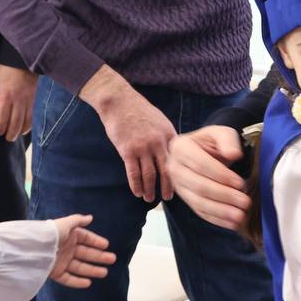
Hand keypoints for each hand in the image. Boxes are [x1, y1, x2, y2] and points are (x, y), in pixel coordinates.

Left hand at [0, 64, 36, 141]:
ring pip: (26, 121)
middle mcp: (17, 100)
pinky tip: (26, 128)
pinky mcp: (35, 99)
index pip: (1, 118)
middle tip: (7, 138)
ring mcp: (28, 100)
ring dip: (20, 131)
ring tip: (16, 135)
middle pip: (14, 123)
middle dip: (10, 133)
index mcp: (5, 96)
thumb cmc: (7, 69)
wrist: (25, 59)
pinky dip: (29, 124)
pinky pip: (33, 115)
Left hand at [48, 214, 115, 287]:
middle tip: (112, 259)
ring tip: (104, 273)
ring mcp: (62, 262)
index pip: (86, 238)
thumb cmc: (50, 234)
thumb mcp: (65, 224)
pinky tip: (88, 283)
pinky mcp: (55, 273)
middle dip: (99, 257)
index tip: (107, 245)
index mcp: (69, 236)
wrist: (32, 248)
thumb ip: (78, 221)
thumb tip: (90, 218)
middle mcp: (67, 249)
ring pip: (80, 267)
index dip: (96, 241)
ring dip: (92, 270)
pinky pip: (68, 279)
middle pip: (86, 254)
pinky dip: (77, 282)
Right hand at [80, 66, 175, 202]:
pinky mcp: (127, 150)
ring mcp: (143, 147)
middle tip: (168, 198)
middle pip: (166, 171)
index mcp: (169, 135)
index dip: (180, 174)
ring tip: (150, 198)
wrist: (119, 101)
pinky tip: (137, 192)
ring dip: (150, 189)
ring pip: (149, 175)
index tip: (181, 184)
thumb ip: (167, 137)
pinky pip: (133, 173)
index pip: (178, 159)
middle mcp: (158, 143)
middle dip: (167, 187)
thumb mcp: (160, 121)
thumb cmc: (139, 110)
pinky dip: (136, 185)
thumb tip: (173, 153)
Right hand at [166, 126, 249, 228]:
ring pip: (198, 202)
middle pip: (199, 185)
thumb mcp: (221, 132)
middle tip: (245, 202)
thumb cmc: (213, 142)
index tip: (240, 183)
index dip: (221, 175)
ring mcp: (178, 186)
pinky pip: (199, 211)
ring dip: (221, 211)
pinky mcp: (185, 198)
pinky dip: (216, 219)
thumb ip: (228, 140)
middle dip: (224, 196)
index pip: (200, 164)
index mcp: (180, 148)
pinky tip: (232, 223)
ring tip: (240, 216)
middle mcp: (174, 168)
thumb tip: (234, 154)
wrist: (204, 151)